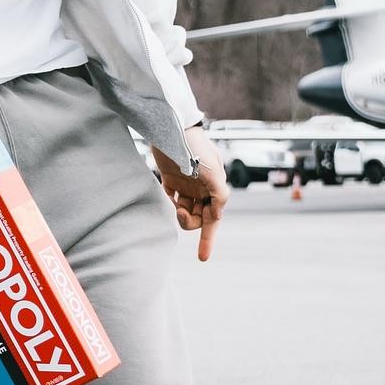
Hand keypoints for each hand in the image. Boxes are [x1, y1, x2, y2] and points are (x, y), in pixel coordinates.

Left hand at [150, 125, 229, 261]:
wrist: (172, 126)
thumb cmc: (195, 147)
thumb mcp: (212, 171)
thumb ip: (219, 193)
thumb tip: (218, 215)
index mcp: (215, 187)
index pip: (214, 218)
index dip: (208, 238)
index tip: (203, 258)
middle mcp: (202, 188)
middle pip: (198, 217)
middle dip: (191, 222)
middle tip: (180, 212)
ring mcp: (186, 185)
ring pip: (184, 211)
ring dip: (179, 214)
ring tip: (174, 206)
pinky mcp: (169, 178)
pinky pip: (169, 199)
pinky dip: (167, 204)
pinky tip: (165, 199)